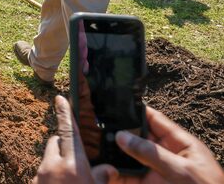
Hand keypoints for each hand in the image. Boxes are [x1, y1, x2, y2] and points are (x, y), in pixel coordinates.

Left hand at [34, 96, 97, 183]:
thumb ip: (101, 176)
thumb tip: (109, 169)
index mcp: (72, 165)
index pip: (68, 131)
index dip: (64, 114)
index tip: (60, 99)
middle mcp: (52, 166)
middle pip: (55, 142)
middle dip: (64, 144)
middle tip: (77, 159)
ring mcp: (39, 175)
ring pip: (48, 158)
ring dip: (58, 162)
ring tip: (71, 177)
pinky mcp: (33, 182)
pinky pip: (43, 172)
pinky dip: (52, 174)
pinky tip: (61, 182)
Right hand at [90, 107, 223, 183]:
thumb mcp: (181, 171)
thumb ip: (151, 153)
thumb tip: (123, 136)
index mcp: (181, 144)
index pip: (156, 120)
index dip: (138, 111)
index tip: (117, 104)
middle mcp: (165, 155)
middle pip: (138, 138)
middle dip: (121, 133)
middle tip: (101, 128)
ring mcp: (155, 172)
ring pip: (129, 158)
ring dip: (115, 154)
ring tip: (99, 148)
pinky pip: (126, 177)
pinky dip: (114, 174)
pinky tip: (104, 170)